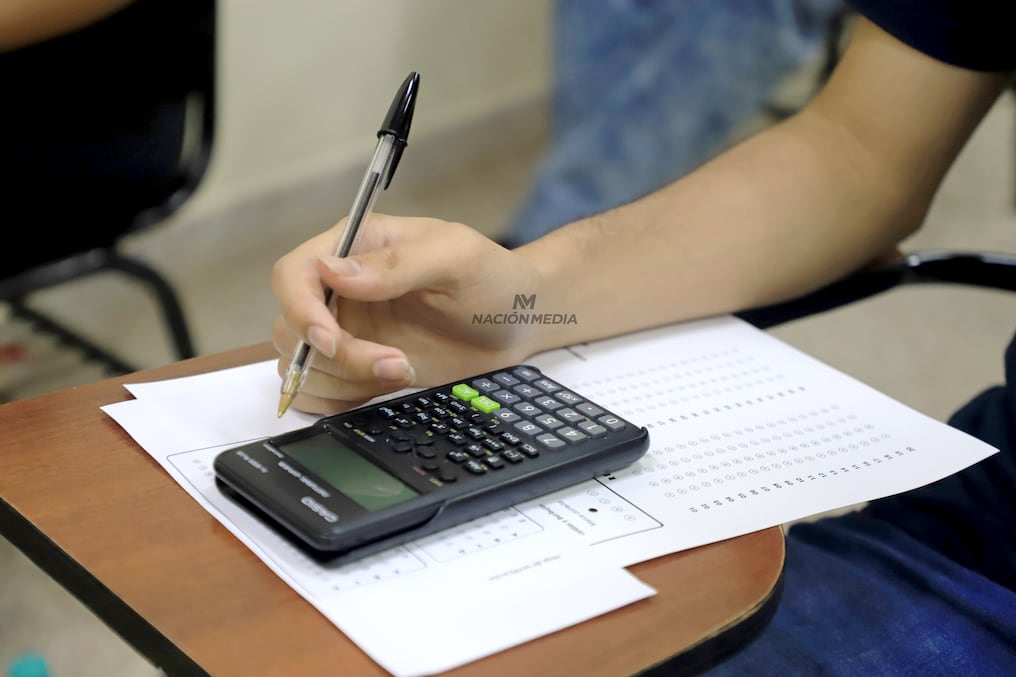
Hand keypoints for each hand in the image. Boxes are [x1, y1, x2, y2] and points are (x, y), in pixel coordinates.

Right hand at [271, 214, 542, 413]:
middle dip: (336, 357)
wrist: (518, 323)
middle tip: (395, 362)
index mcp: (356, 247)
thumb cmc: (494, 277)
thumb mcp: (457, 257)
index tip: (333, 340)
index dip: (301, 310)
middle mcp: (341, 289)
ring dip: (344, 380)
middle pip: (291, 327)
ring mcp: (348, 330)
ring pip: (301, 365)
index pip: (293, 274)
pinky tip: (387, 387)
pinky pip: (319, 391)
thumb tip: (333, 271)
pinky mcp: (358, 367)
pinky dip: (341, 400)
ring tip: (404, 370)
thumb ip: (397, 263)